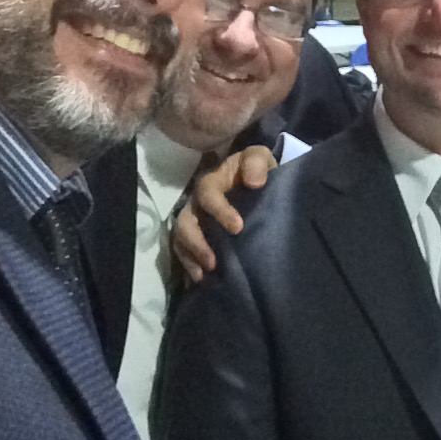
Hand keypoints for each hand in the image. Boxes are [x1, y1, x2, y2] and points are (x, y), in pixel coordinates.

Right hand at [172, 145, 277, 281]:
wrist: (255, 179)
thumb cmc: (256, 169)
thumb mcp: (260, 158)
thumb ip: (257, 163)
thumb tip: (255, 182)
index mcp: (212, 181)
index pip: (208, 194)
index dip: (219, 211)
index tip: (238, 228)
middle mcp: (197, 202)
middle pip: (185, 222)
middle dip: (196, 243)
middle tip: (213, 262)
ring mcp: (194, 220)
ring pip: (180, 239)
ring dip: (190, 258)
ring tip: (204, 275)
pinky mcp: (196, 235)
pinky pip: (183, 252)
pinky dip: (188, 266)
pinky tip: (197, 281)